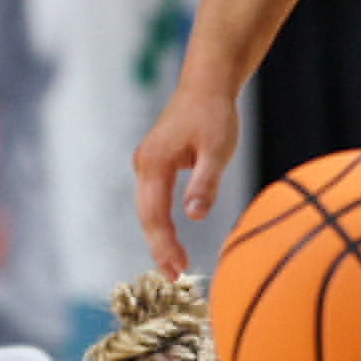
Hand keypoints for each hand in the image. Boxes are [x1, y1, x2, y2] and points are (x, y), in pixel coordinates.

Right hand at [133, 84, 241, 275]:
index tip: (178, 269)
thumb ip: (205, 182)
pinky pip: (153, 199)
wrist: (207, 84)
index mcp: (154, 163)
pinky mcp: (155, 162)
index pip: (154, 214)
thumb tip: (194, 215)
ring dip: (159, 237)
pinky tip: (171, 237)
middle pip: (146, 215)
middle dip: (159, 247)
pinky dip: (160, 221)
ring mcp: (147, 163)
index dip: (164, 244)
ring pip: (148, 208)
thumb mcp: (216, 150)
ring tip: (174, 264)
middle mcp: (144, 164)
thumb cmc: (214, 114)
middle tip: (175, 277)